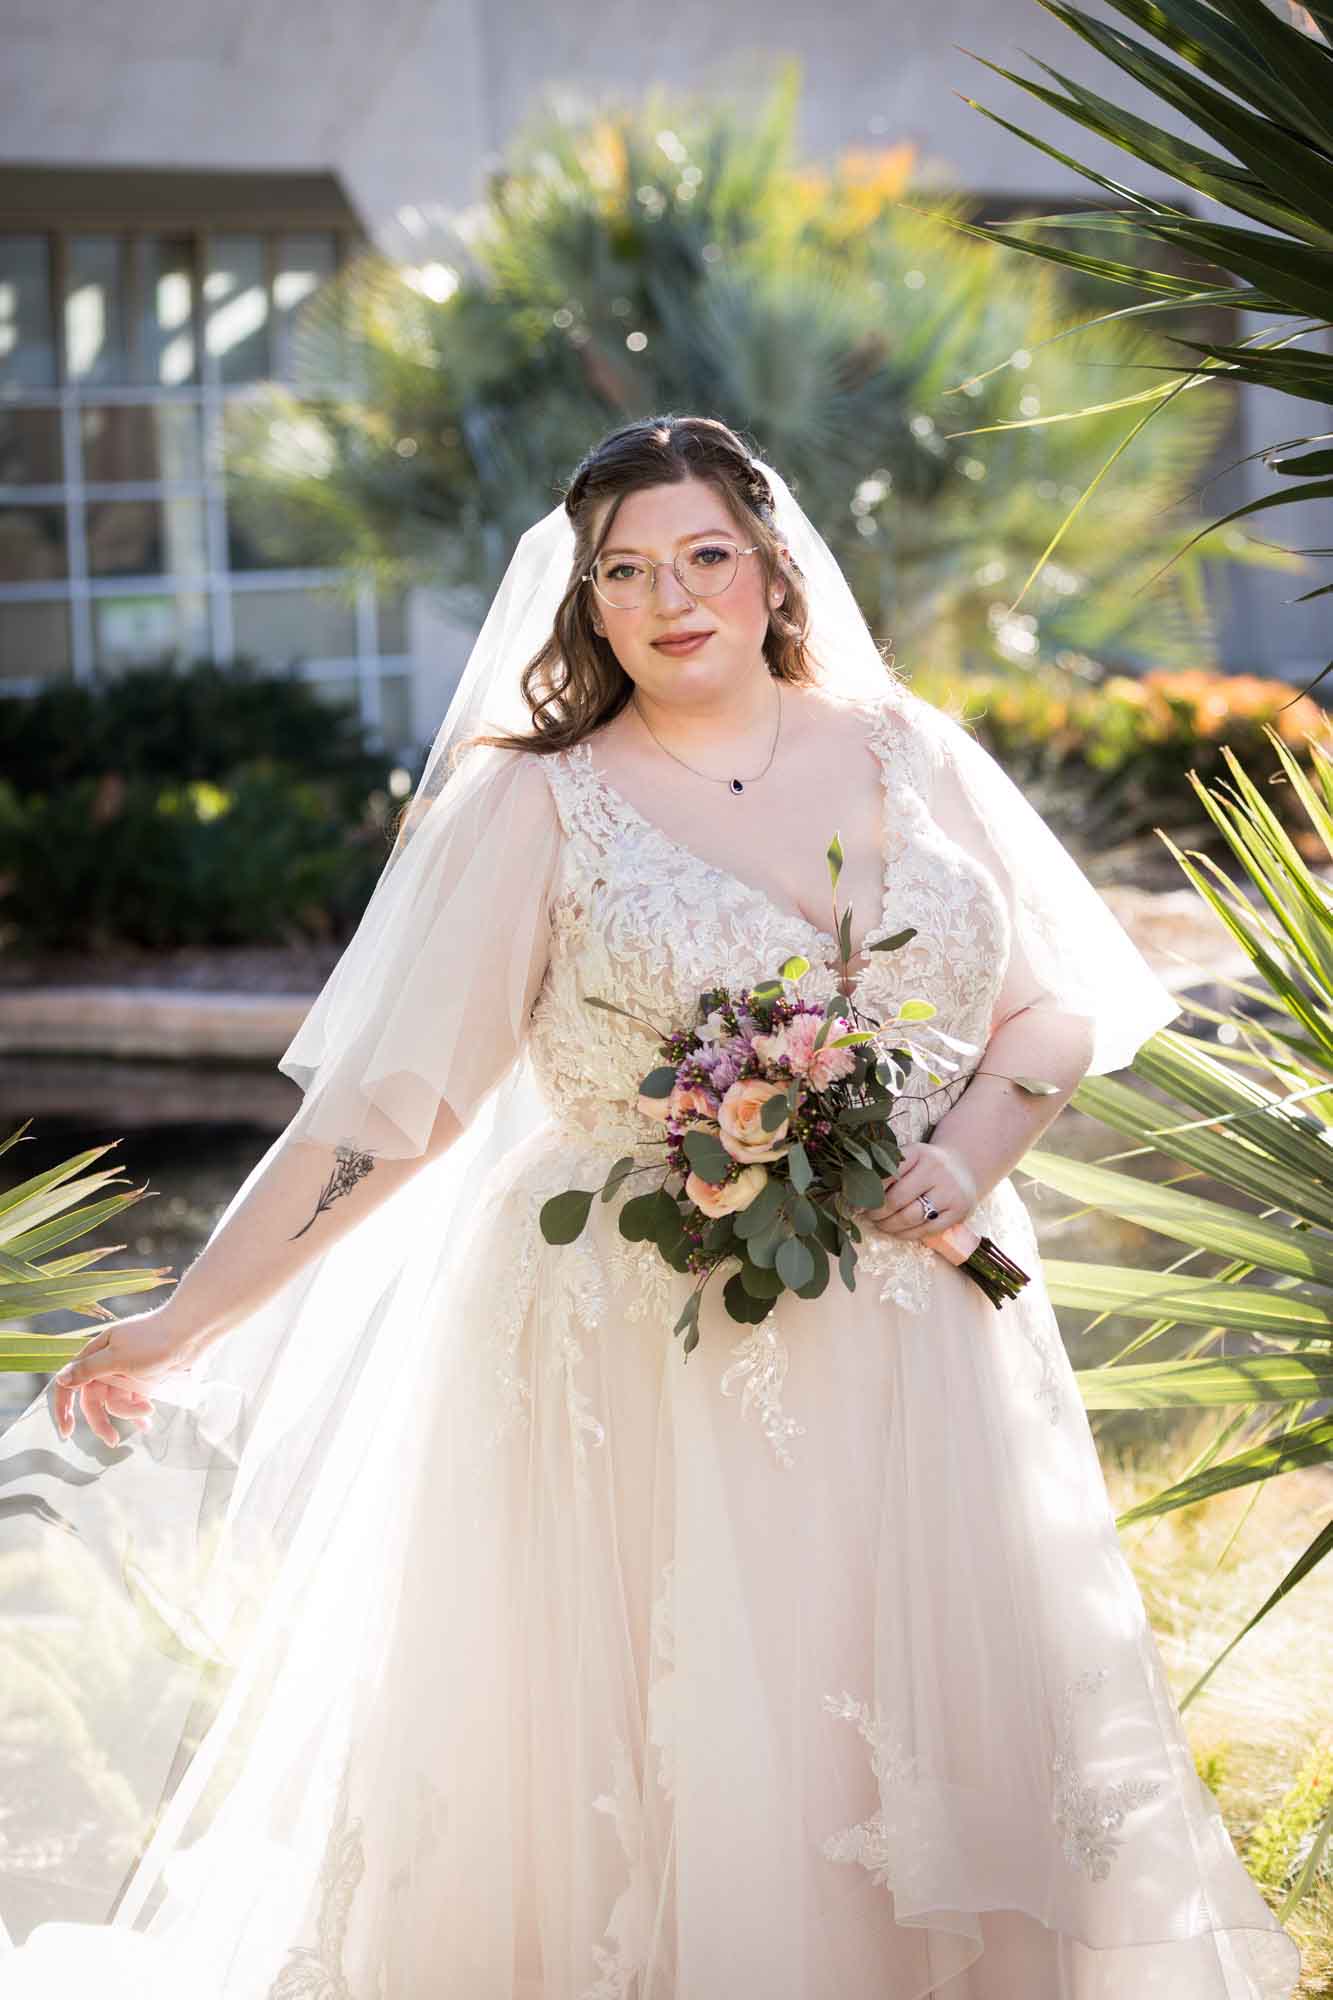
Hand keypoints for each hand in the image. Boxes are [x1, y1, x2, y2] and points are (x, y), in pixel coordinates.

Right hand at [49, 1306, 196, 1446]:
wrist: (190, 1334)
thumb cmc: (153, 1340)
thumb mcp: (117, 1357)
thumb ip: (88, 1370)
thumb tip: (60, 1379)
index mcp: (95, 1355)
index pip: (69, 1383)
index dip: (63, 1407)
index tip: (67, 1431)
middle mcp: (107, 1365)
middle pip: (94, 1400)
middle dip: (101, 1421)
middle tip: (113, 1441)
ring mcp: (125, 1374)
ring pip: (116, 1403)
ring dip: (130, 1412)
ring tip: (148, 1411)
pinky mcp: (143, 1380)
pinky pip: (134, 1402)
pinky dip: (138, 1414)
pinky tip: (146, 1426)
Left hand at [864, 1140, 977, 1241]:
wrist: (962, 1168)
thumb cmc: (924, 1166)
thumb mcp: (908, 1158)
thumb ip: (884, 1171)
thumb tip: (853, 1196)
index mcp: (918, 1152)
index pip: (886, 1174)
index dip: (868, 1192)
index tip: (856, 1202)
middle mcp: (937, 1169)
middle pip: (897, 1199)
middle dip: (877, 1212)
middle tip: (868, 1215)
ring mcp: (951, 1191)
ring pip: (911, 1217)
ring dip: (889, 1225)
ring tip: (880, 1224)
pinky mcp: (959, 1211)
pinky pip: (926, 1230)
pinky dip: (906, 1234)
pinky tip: (897, 1231)